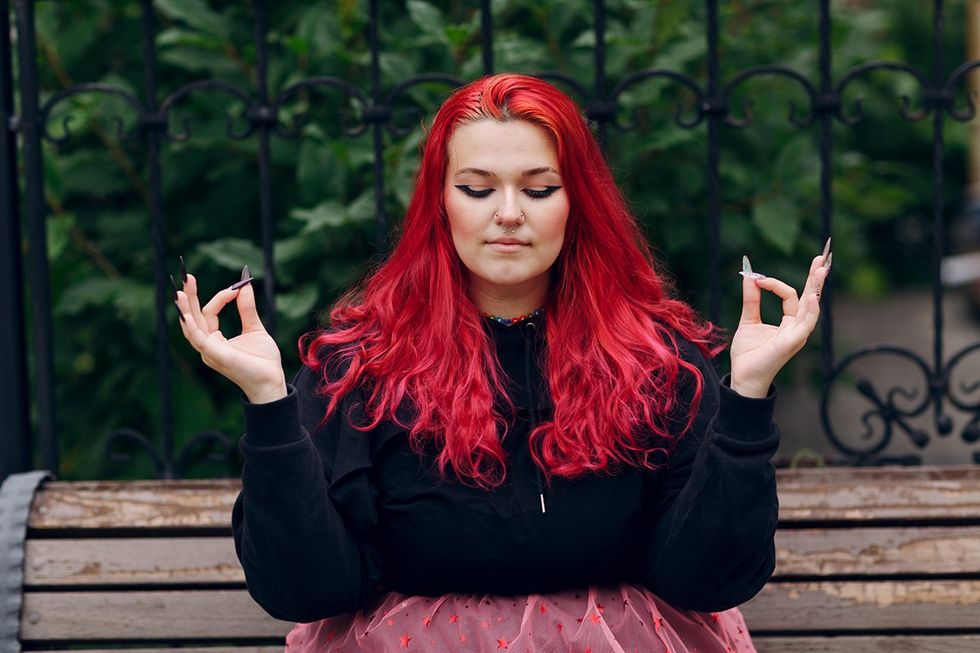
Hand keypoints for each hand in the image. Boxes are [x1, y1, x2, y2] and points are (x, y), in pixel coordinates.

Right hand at [175, 269, 286, 403]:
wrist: (272, 380)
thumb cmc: (263, 360)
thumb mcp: (255, 328)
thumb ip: (247, 308)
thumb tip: (244, 285)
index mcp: (215, 339)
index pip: (209, 313)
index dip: (221, 298)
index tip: (237, 287)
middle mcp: (208, 346)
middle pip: (193, 318)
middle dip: (189, 297)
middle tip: (188, 276)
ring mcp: (210, 352)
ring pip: (191, 328)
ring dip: (185, 310)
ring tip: (181, 293)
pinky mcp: (217, 356)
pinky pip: (199, 340)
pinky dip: (192, 327)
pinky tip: (187, 315)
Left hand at [729, 246, 830, 397]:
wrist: (743, 375)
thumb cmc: (748, 353)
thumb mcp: (748, 320)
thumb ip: (751, 299)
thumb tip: (750, 277)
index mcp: (789, 322)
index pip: (790, 295)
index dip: (774, 284)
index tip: (757, 278)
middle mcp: (797, 327)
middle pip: (810, 297)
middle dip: (816, 277)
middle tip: (821, 256)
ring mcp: (797, 334)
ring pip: (811, 307)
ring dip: (816, 287)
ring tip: (821, 269)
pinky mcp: (793, 342)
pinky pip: (806, 323)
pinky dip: (810, 309)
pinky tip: (812, 296)